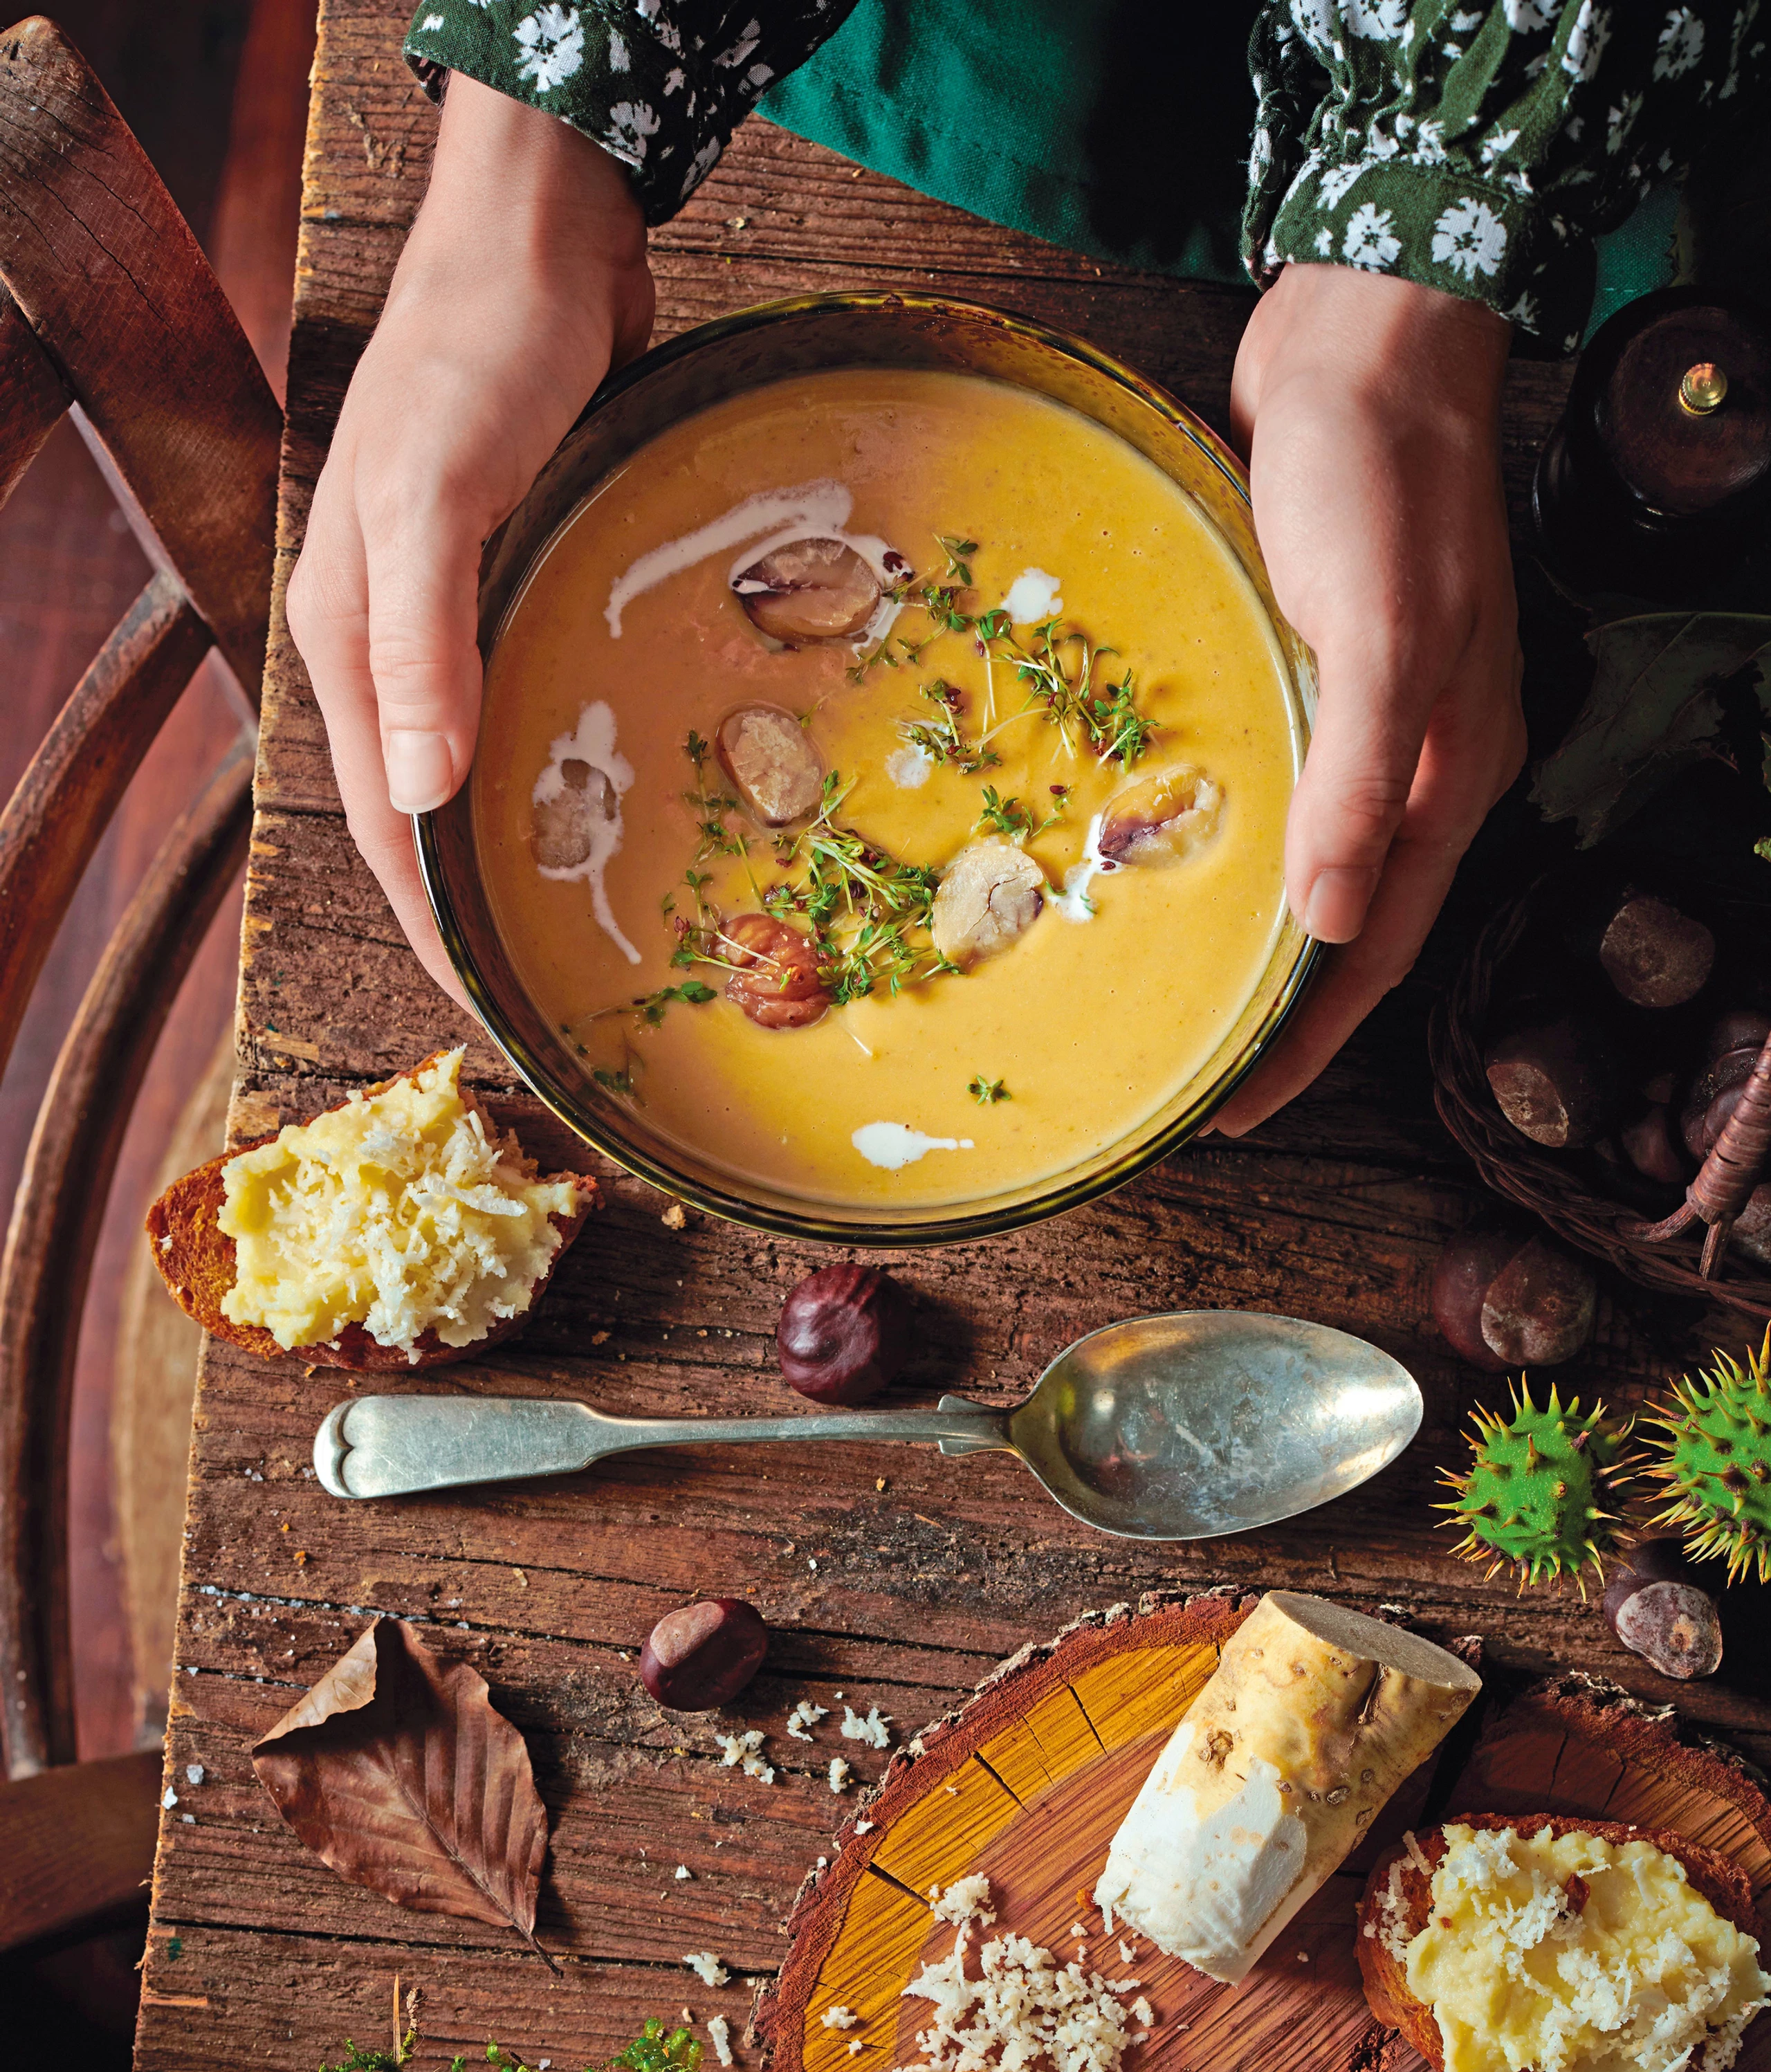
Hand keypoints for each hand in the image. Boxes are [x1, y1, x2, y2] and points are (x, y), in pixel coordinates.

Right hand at [286, 76, 653, 999]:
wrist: (539, 236)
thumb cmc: (479, 355)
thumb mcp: (438, 495)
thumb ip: (422, 641)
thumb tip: (421, 797)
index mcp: (351, 638)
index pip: (387, 825)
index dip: (438, 928)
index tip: (496, 1014)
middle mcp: (398, 643)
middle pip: (436, 813)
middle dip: (487, 909)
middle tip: (564, 995)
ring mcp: (464, 615)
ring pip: (492, 763)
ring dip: (536, 843)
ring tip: (603, 928)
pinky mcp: (527, 583)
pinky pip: (545, 701)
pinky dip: (578, 762)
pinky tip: (637, 799)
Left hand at [1210, 263, 1522, 1132]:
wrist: (1364, 335)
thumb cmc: (1376, 477)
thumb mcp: (1376, 633)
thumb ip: (1359, 781)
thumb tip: (1335, 927)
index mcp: (1448, 770)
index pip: (1380, 949)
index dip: (1311, 1042)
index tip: (1235, 1112)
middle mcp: (1415, 760)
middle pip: (1349, 923)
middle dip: (1281, 1012)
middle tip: (1194, 1077)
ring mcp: (1366, 714)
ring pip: (1311, 860)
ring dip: (1253, 931)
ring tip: (1176, 996)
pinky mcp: (1313, 666)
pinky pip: (1277, 787)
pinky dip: (1231, 842)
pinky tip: (1170, 861)